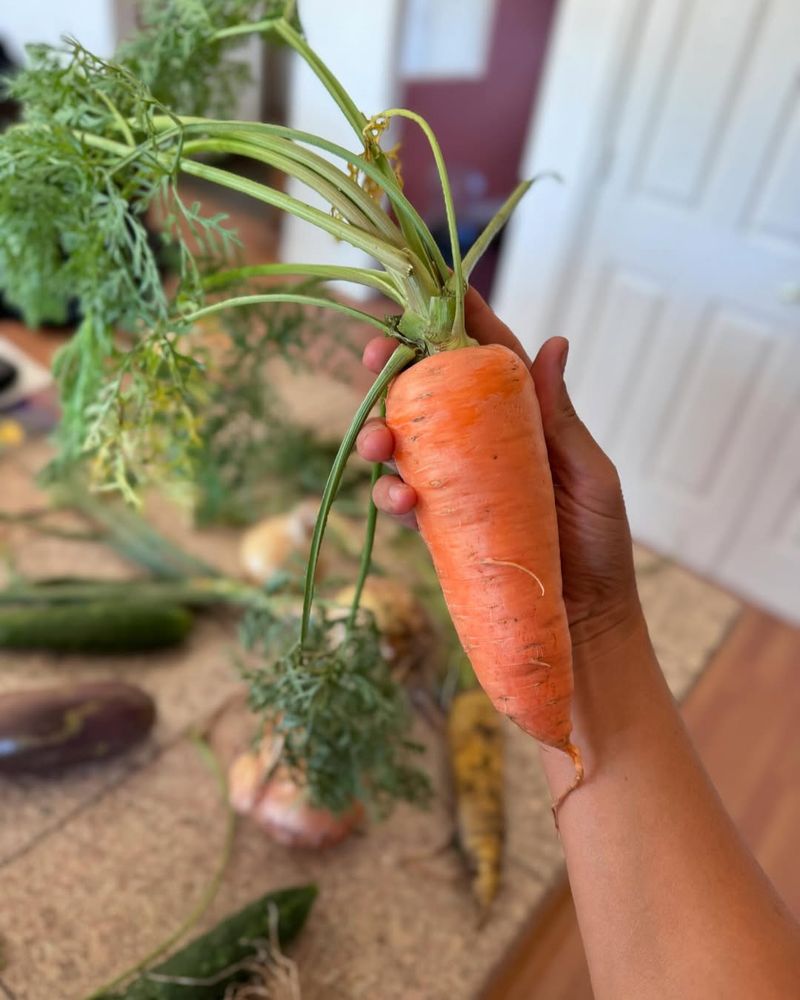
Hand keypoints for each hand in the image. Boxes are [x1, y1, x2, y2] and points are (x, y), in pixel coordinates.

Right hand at [356, 287, 643, 652]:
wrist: (585, 620)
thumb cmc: (599, 543)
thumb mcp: (588, 474)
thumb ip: (559, 418)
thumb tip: (554, 343)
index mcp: (523, 421)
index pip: (486, 358)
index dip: (457, 321)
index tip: (429, 288)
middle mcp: (483, 445)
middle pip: (429, 393)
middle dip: (394, 369)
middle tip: (373, 355)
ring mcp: (458, 485)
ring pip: (404, 444)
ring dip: (380, 434)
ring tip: (379, 444)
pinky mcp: (441, 526)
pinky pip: (405, 501)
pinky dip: (394, 496)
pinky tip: (403, 501)